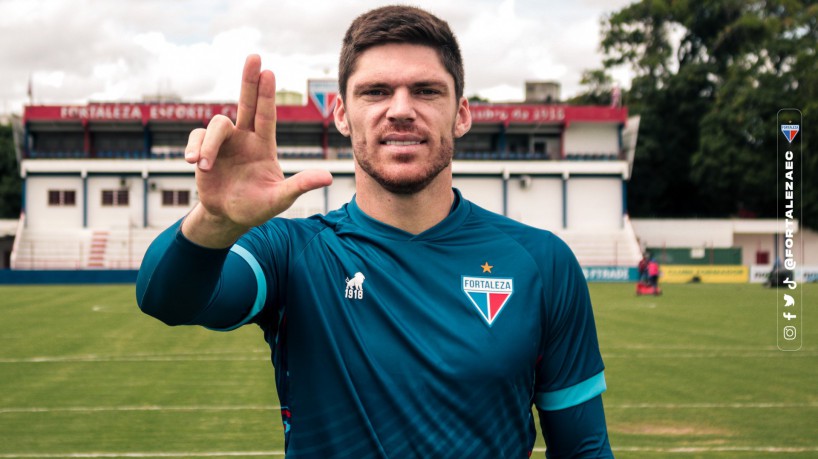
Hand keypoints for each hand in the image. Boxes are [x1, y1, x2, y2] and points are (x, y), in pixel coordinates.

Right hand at [182, 55, 332, 246]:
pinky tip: (194, 163)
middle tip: (253, 56)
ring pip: (216, 125)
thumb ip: (300, 186)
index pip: (266, 114)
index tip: (268, 71)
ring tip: (204, 166)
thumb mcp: (279, 198)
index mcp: (263, 145)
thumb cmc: (257, 207)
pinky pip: (197, 138)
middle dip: (249, 80)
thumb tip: (328, 178)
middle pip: (246, 102)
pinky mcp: (204, 150)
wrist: (228, 217)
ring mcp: (223, 143)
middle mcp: (244, 138)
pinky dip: (195, 148)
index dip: (266, 94)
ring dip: (209, 144)